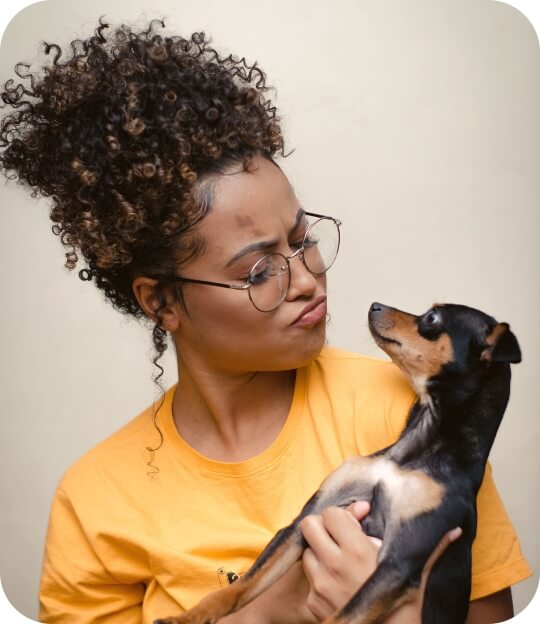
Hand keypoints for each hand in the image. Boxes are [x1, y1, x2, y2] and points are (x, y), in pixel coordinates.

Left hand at [300, 501, 461, 622]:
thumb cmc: (406, 609)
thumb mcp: (417, 575)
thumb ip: (432, 548)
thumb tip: (456, 529)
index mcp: (357, 550)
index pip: (331, 513)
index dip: (343, 515)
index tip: (356, 522)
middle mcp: (334, 565)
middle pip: (309, 526)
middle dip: (322, 527)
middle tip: (338, 535)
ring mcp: (320, 586)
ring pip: (306, 552)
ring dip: (319, 552)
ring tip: (339, 560)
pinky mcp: (313, 605)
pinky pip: (308, 580)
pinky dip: (318, 578)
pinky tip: (337, 584)